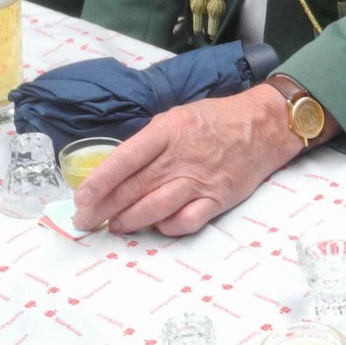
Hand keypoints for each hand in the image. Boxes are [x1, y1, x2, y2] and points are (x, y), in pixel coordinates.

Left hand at [71, 86, 304, 235]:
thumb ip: (150, 142)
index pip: (125, 159)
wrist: (264, 126)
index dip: (99, 182)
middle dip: (104, 208)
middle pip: (134, 188)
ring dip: (129, 221)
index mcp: (169, 130)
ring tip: (114, 226)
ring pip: (155, 208)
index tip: (81, 198)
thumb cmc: (216, 120)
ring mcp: (201, 180)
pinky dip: (166, 227)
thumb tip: (118, 169)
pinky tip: (155, 227)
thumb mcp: (178, 117)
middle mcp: (182, 157)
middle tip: (85, 220)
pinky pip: (186, 221)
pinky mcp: (218, 199)